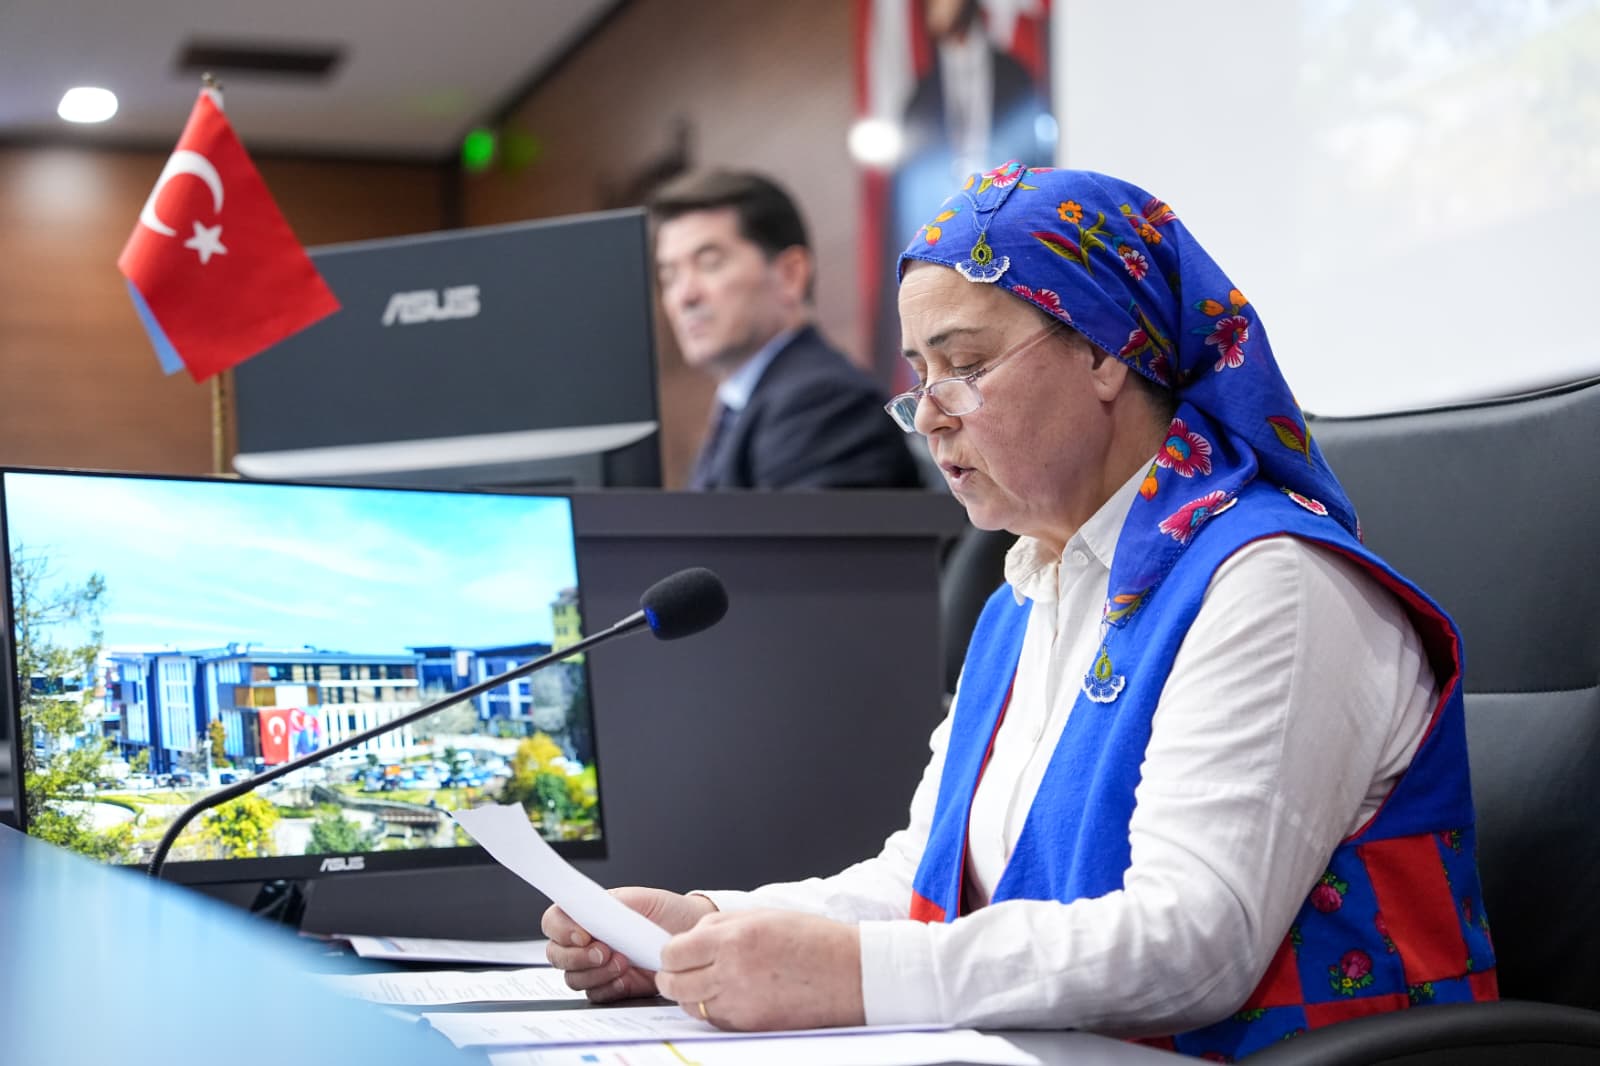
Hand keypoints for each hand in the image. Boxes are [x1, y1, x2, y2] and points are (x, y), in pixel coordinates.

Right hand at [542, 887, 716, 1001]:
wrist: (692, 935)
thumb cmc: (668, 912)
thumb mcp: (644, 900)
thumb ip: (614, 904)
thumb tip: (589, 911)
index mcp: (588, 914)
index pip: (554, 921)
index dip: (561, 930)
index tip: (583, 935)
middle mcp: (587, 941)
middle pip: (556, 954)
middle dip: (577, 957)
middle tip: (605, 952)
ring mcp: (597, 966)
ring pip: (573, 978)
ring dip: (595, 973)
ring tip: (623, 963)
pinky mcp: (611, 987)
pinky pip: (595, 994)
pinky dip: (607, 988)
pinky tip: (625, 979)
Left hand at [655, 909, 863, 1030]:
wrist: (848, 972)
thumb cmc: (812, 940)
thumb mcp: (760, 916)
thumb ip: (719, 926)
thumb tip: (688, 938)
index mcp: (733, 939)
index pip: (674, 952)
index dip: (670, 953)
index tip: (674, 953)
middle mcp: (732, 972)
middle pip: (674, 983)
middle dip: (671, 977)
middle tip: (677, 972)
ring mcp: (740, 1003)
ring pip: (691, 1005)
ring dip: (691, 994)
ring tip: (705, 983)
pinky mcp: (751, 1025)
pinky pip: (715, 1020)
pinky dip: (713, 1009)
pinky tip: (728, 996)